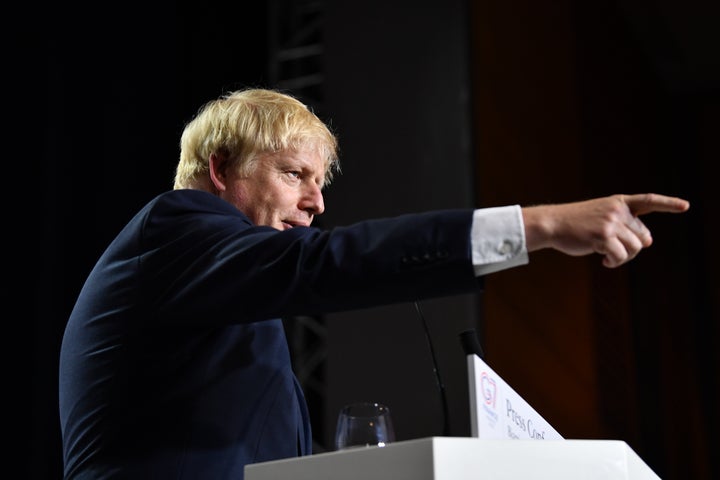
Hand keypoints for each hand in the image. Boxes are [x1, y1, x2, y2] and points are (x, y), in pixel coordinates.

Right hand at [522, 193, 689, 267]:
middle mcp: (618, 210)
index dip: (669, 204)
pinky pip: (620, 255)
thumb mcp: (602, 218)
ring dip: (623, 257)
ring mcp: (611, 222)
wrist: (553, 223)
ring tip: (607, 256)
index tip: (686, 206)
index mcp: (619, 202)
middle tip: (615, 250)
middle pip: (642, 236)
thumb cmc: (577, 224)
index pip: (648, 201)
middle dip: (633, 247)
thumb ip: (626, 226)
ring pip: (634, 248)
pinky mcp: (603, 236)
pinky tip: (604, 261)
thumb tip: (648, 242)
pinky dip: (615, 262)